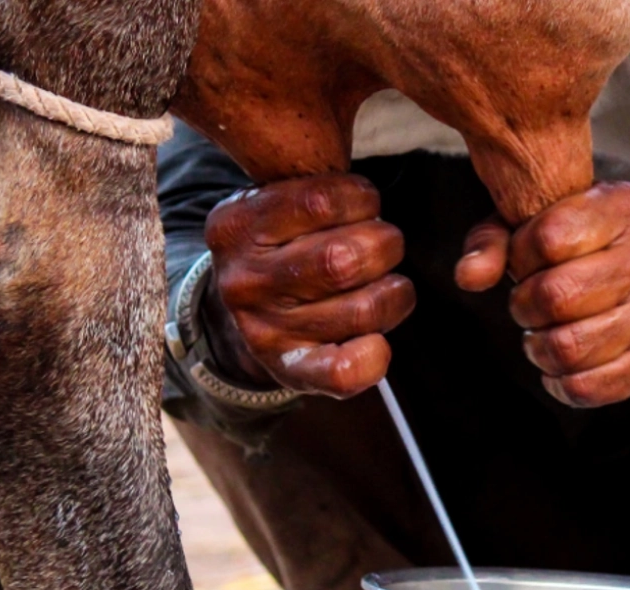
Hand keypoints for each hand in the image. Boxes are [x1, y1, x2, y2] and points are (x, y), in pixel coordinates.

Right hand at [204, 174, 415, 397]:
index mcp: (235, 224)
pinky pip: (347, 370)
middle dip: (385, 245)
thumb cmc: (279, 245)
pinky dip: (377, 354)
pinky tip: (376, 339)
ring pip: (363, 309)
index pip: (320, 199)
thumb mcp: (274, 205)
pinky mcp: (289, 372)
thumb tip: (368, 177)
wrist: (238, 318)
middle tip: (382, 245)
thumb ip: (312, 187)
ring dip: (394, 294)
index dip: (363, 199)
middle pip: (346, 259)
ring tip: (387, 285)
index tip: (364, 204)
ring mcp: (263, 330)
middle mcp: (242, 279)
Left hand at [455, 182, 629, 406]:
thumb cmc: (591, 252)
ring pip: (567, 348)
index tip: (527, 264)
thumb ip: (496, 239)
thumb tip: (469, 277)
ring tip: (543, 336)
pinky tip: (560, 367)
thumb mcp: (546, 221)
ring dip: (538, 348)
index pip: (548, 237)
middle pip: (556, 295)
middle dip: (524, 307)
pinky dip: (558, 383)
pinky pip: (586, 387)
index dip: (520, 258)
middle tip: (529, 306)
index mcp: (625, 207)